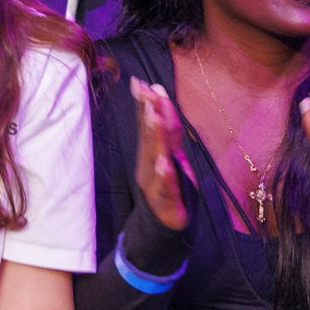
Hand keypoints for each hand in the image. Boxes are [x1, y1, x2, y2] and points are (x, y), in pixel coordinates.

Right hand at [129, 79, 191, 231]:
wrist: (164, 227)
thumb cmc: (168, 187)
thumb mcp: (171, 154)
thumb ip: (167, 128)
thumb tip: (158, 96)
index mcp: (151, 152)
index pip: (149, 124)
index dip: (146, 103)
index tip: (139, 82)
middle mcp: (149, 163)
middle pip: (150, 136)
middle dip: (148, 113)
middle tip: (146, 92)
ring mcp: (156, 182)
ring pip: (155, 156)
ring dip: (154, 136)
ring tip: (154, 116)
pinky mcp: (166, 200)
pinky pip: (165, 186)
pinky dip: (163, 174)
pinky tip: (163, 163)